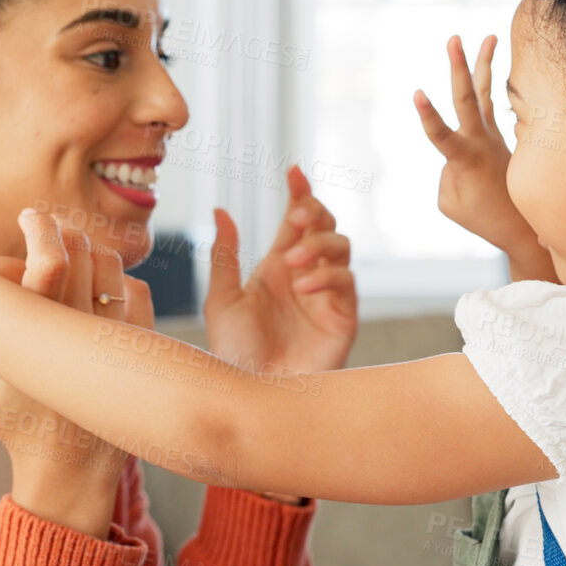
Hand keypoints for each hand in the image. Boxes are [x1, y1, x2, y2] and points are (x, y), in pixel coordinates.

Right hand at [0, 209, 142, 537]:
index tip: (29, 216)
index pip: (49, 260)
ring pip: (112, 266)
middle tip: (47, 231)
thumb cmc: (11, 421)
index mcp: (35, 338)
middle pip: (83, 252)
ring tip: (71, 256)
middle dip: (63, 231)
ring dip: (91, 252)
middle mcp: (81, 333)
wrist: (69, 467)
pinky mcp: (137, 349)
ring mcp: (114, 340)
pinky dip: (116, 281)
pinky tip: (96, 288)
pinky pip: (135, 291)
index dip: (41, 226)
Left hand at [204, 165, 357, 379]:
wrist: (253, 393)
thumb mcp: (222, 299)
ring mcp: (327, 294)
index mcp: (277, 267)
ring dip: (317, 244)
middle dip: (314, 212)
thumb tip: (220, 209)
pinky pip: (345, 281)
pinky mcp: (343, 316)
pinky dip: (326, 276)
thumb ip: (224, 255)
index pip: (295, 221)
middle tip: (294, 217)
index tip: (293, 171)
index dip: (299, 193)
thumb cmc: (235, 352)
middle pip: (324, 225)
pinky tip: (303, 286)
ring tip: (291, 261)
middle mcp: (306, 275)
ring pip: (340, 247)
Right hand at [414, 34, 556, 281]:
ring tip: (490, 36)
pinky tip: (493, 66)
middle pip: (468, 99)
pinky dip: (490, 85)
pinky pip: (491, 105)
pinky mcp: (500, 136)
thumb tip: (458, 151)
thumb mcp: (451, 202)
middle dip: (459, 68)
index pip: (441, 136)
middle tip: (454, 38)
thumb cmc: (482, 217)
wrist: (524, 226)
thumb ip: (447, 173)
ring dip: (485, 64)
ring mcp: (494, 136)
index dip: (428, 116)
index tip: (417, 92)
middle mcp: (482, 141)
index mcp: (465, 161)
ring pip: (486, 93)